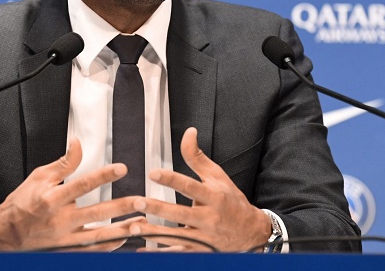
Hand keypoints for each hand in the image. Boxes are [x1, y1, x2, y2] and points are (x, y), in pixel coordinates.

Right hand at [0, 138, 140, 250]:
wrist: (4, 234)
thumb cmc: (22, 203)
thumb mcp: (39, 177)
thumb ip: (63, 163)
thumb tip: (78, 143)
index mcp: (52, 198)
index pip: (82, 184)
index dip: (103, 175)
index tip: (122, 168)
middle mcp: (59, 220)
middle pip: (96, 213)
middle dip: (120, 207)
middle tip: (141, 201)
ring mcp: (63, 239)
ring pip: (97, 236)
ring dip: (120, 230)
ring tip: (140, 223)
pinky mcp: (65, 251)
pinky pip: (90, 251)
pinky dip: (108, 247)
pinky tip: (123, 239)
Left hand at [129, 127, 271, 251]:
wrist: (251, 233)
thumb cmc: (231, 200)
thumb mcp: (217, 176)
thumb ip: (197, 157)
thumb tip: (189, 132)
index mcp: (213, 196)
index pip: (189, 186)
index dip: (171, 179)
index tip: (153, 172)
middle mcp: (208, 218)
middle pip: (179, 213)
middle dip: (157, 208)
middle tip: (137, 201)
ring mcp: (203, 237)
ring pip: (175, 236)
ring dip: (153, 233)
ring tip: (133, 227)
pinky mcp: (199, 251)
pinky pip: (178, 253)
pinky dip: (160, 252)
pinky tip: (142, 249)